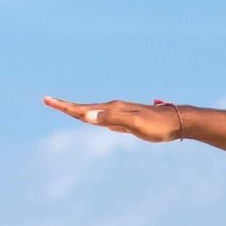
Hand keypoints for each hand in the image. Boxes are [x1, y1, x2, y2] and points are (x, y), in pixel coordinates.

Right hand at [43, 95, 185, 142]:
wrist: (178, 122)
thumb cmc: (157, 125)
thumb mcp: (134, 123)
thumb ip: (111, 118)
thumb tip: (87, 116)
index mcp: (112, 108)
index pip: (82, 108)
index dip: (63, 106)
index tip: (47, 100)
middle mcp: (114, 108)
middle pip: (84, 108)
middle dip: (65, 106)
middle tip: (48, 101)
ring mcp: (120, 114)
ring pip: (94, 113)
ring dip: (78, 112)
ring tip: (66, 110)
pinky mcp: (127, 121)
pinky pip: (104, 119)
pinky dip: (94, 119)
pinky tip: (95, 121)